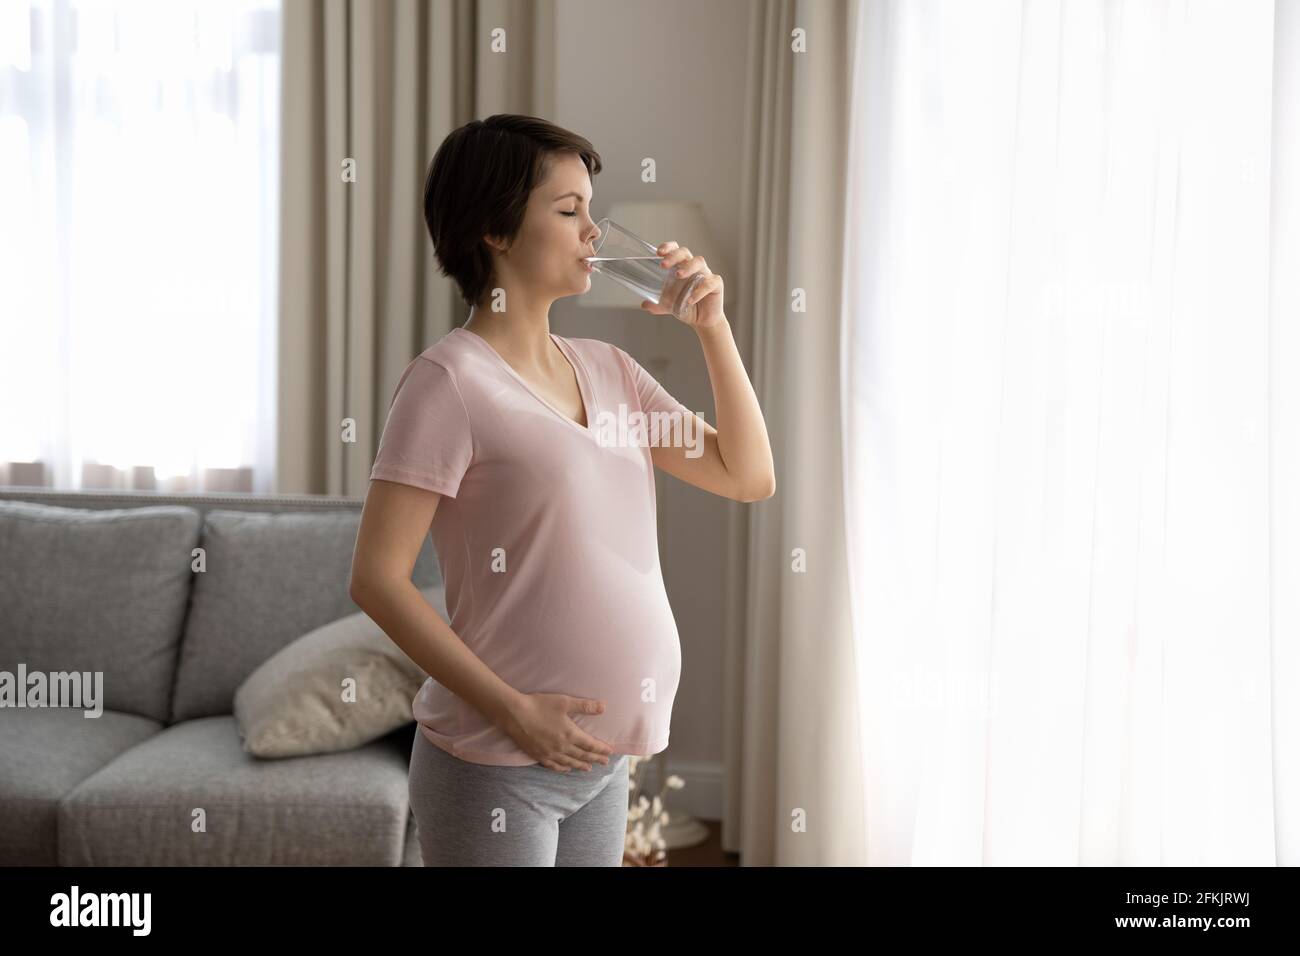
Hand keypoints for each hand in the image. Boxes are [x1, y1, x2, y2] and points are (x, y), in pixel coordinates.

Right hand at [499, 692, 614, 771]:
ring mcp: (549, 753)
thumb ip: (585, 706)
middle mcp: (561, 747)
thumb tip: (604, 707)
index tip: (610, 752)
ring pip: (569, 763)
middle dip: (595, 758)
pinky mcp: (537, 755)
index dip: (601, 749)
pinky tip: (566, 769)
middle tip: (605, 762)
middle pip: (582, 755)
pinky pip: (553, 766)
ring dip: (580, 765)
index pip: (590, 745)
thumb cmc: (540, 705)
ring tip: (589, 768)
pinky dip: (562, 769)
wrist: (514, 714)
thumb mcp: (564, 702)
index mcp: (570, 734)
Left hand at [641, 240, 725, 328]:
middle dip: (674, 256)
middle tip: (663, 264)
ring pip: (699, 262)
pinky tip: (690, 299)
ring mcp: (706, 274)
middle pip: (685, 253)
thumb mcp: (668, 306)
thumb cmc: (687, 307)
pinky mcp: (716, 285)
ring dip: (688, 267)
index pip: (675, 250)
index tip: (658, 252)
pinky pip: (710, 282)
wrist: (702, 321)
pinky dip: (700, 290)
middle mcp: (694, 268)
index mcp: (682, 267)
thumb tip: (644, 304)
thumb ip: (657, 304)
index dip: (668, 248)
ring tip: (678, 275)